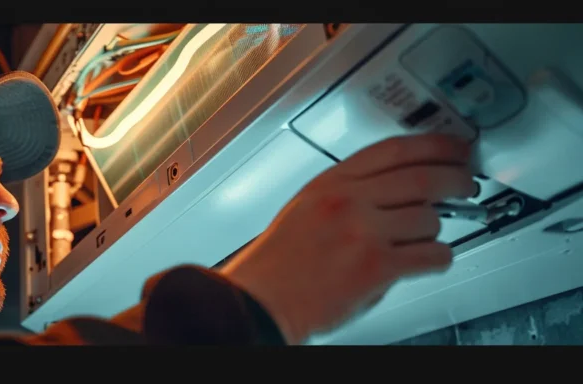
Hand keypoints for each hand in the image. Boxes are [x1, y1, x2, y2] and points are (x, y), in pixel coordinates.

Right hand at [219, 133, 475, 343]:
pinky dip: (440, 259)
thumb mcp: (305, 208)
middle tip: (467, 183)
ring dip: (436, 230)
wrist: (262, 300)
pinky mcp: (377, 266)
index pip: (394, 149)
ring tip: (427, 238)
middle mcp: (349, 201)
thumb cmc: (278, 263)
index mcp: (330, 183)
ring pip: (430, 218)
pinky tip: (430, 260)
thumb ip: (346, 193)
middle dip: (457, 178)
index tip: (454, 147)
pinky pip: (432, 255)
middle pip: (424, 177)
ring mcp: (364, 232)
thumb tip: (396, 188)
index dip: (435, 144)